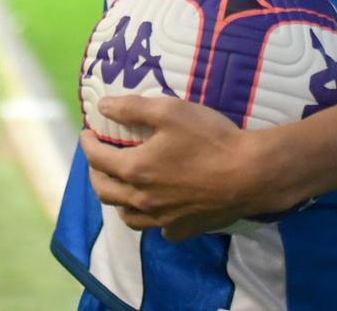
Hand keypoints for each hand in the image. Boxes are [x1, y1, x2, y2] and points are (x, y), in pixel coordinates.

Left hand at [79, 97, 278, 240]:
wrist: (249, 174)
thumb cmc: (210, 139)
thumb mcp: (170, 111)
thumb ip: (132, 108)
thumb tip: (103, 106)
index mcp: (135, 170)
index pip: (98, 158)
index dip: (87, 144)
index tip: (87, 133)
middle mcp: (142, 200)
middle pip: (104, 191)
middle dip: (94, 172)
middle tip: (98, 158)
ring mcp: (162, 220)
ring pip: (127, 216)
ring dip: (117, 199)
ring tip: (121, 184)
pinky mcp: (183, 230)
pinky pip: (157, 229)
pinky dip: (149, 218)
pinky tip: (157, 207)